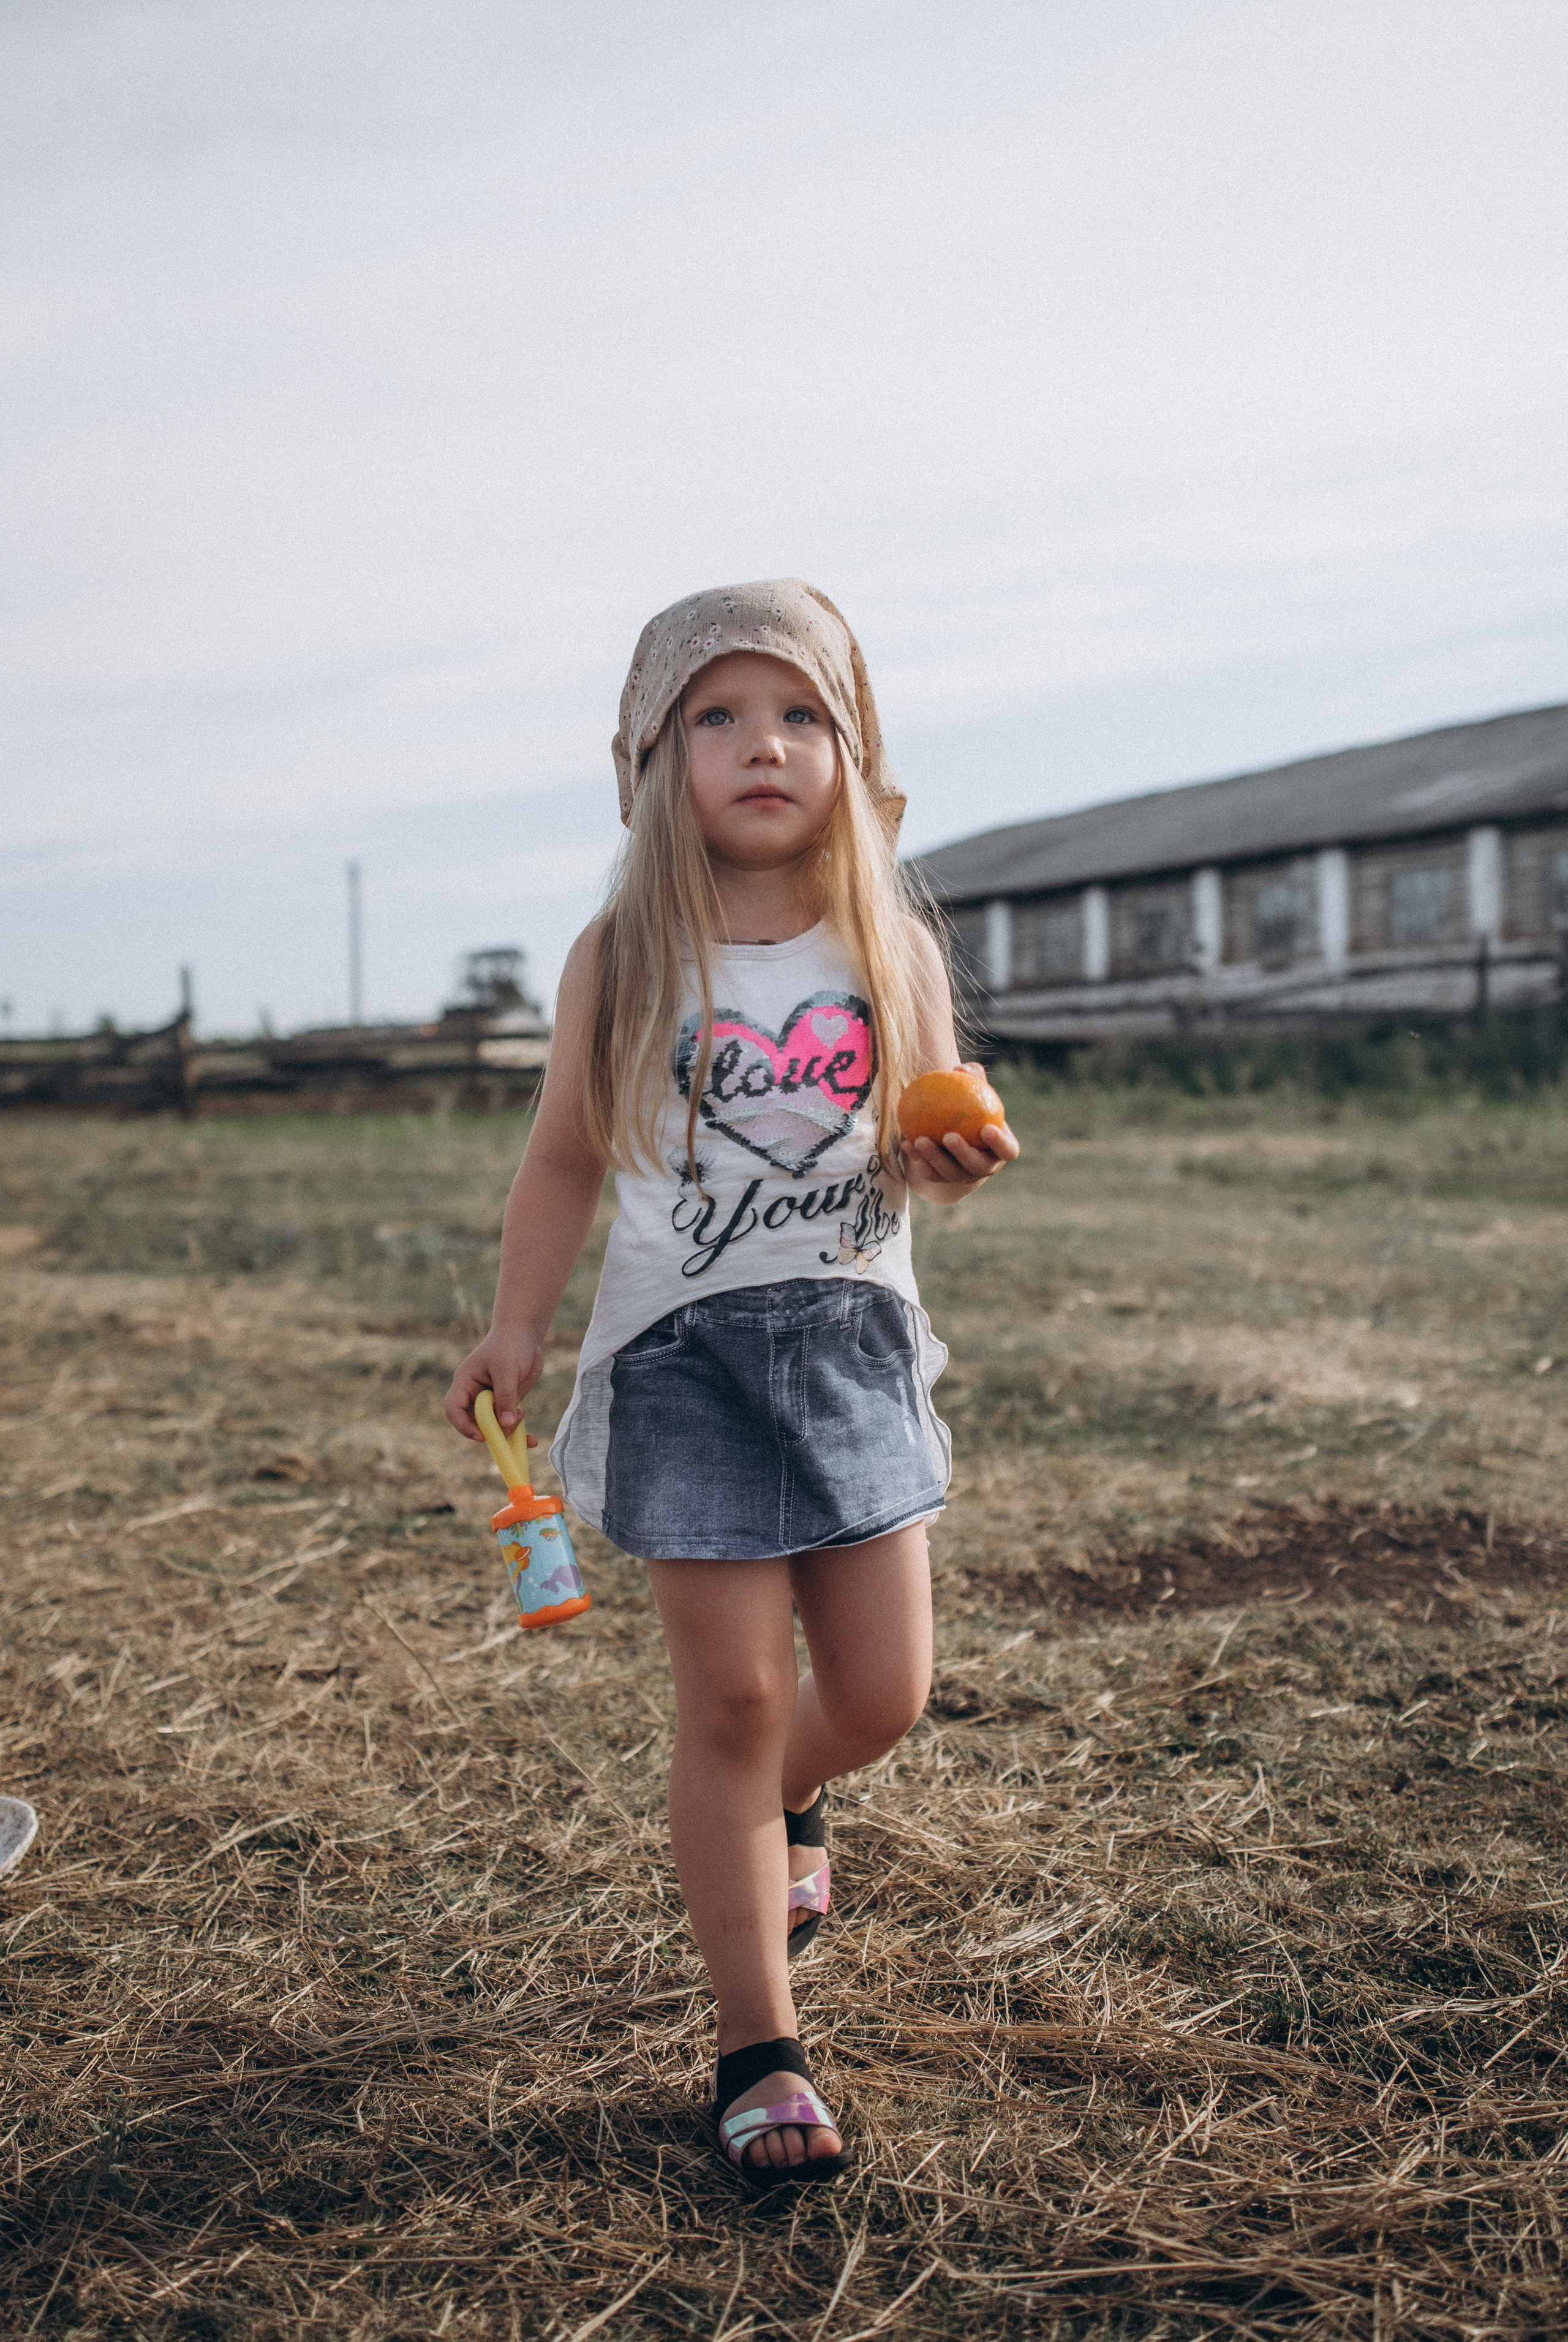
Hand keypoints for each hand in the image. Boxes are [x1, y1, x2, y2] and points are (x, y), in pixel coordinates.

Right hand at [445, 1327, 545, 1443]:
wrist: (524, 1335)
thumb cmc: (509, 1345)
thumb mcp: (507, 1370)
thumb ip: (506, 1396)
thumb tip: (507, 1424)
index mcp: (465, 1383)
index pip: (454, 1409)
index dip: (464, 1426)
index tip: (482, 1435)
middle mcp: (475, 1395)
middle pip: (475, 1423)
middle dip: (491, 1430)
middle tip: (510, 1427)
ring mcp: (492, 1400)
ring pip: (494, 1426)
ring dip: (508, 1432)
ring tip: (522, 1416)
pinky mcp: (507, 1403)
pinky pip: (510, 1423)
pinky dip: (520, 1433)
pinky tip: (532, 1440)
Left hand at [903, 1065, 1019, 1201]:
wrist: (955, 1133)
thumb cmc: (970, 1106)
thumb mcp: (975, 1091)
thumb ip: (972, 1078)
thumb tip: (960, 1068)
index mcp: (1001, 1149)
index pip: (1007, 1150)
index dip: (1000, 1143)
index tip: (987, 1128)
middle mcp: (985, 1167)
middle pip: (977, 1165)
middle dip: (964, 1153)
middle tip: (949, 1136)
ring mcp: (964, 1177)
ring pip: (950, 1172)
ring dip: (934, 1157)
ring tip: (920, 1139)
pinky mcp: (943, 1180)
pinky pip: (930, 1172)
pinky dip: (917, 1158)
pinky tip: (906, 1143)